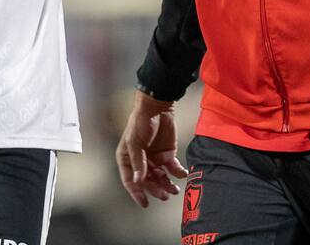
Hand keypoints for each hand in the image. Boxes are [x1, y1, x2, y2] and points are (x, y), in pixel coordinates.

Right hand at [115, 90, 189, 206]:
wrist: (158, 107)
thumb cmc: (140, 122)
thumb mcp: (134, 142)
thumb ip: (137, 162)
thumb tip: (138, 181)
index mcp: (127, 159)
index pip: (130, 180)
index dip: (137, 193)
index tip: (145, 203)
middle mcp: (140, 162)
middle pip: (147, 181)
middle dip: (156, 189)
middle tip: (164, 195)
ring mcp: (154, 158)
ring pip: (160, 177)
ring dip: (167, 185)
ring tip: (174, 190)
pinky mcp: (168, 154)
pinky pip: (173, 168)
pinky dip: (178, 173)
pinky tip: (182, 174)